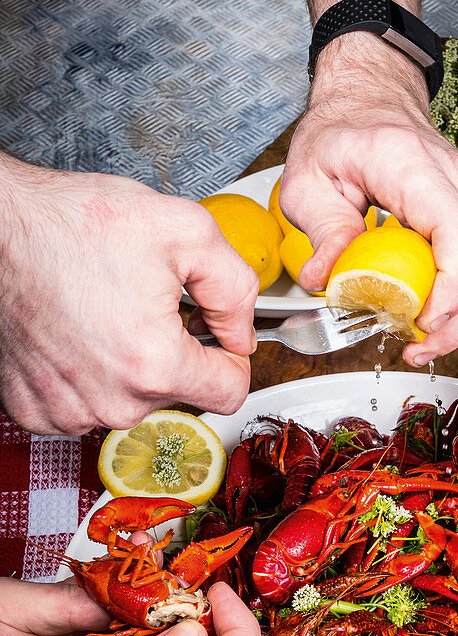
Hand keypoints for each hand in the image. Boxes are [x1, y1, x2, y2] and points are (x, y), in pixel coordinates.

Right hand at [0, 154, 259, 434]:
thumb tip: (242, 334)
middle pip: (179, 395)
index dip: (232, 357)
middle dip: (177, 354)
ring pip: (132, 402)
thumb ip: (236, 289)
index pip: (231, 392)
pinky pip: (86, 406)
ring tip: (107, 315)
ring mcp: (70, 411)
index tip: (216, 336)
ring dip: (131, 367)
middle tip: (148, 306)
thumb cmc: (73, 224)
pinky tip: (78, 336)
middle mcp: (113, 401)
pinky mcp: (37, 410)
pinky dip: (89, 376)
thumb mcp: (186, 231)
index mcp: (155, 365)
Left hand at [279, 34, 457, 364]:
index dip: (452, 286)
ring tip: (421, 339)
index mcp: (410, 163)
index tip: (425, 321)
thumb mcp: (308, 178)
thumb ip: (322, 230)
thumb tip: (326, 281)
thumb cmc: (341, 131)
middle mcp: (455, 177)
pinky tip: (432, 315)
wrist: (369, 97)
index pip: (457, 229)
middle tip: (416, 347)